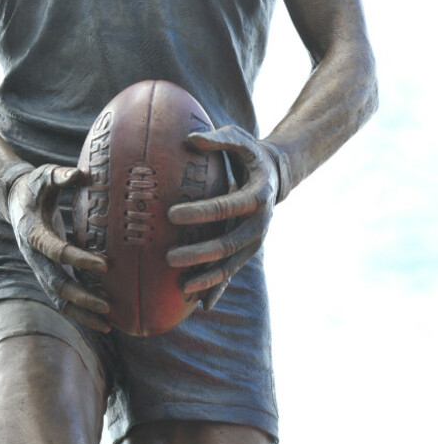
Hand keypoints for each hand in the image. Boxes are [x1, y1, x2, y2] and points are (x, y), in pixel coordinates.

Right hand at [5, 165, 110, 331]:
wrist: (14, 198)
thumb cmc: (34, 185)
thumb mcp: (45, 175)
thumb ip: (62, 176)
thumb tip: (83, 174)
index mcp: (33, 232)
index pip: (57, 251)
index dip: (80, 259)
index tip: (105, 264)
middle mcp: (34, 255)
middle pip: (56, 283)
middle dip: (82, 296)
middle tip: (108, 304)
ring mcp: (39, 266)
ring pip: (58, 298)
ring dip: (81, 312)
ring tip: (108, 323)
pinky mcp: (47, 271)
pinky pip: (61, 296)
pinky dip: (79, 310)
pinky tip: (101, 319)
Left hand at [166, 124, 279, 309]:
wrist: (274, 175)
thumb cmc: (248, 154)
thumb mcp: (238, 139)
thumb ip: (216, 140)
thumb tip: (189, 138)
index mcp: (257, 195)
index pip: (226, 205)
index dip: (200, 212)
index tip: (171, 214)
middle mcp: (260, 223)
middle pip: (228, 243)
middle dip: (199, 253)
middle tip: (168, 257)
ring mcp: (255, 240)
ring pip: (231, 264)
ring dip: (207, 278)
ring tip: (180, 288)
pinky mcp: (248, 250)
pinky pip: (232, 271)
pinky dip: (218, 288)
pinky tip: (201, 305)